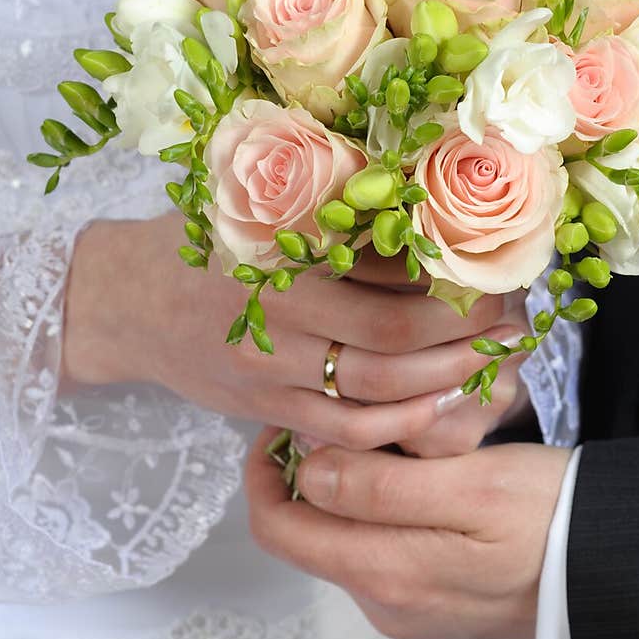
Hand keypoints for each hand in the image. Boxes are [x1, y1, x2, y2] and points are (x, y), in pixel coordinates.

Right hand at [61, 212, 523, 449]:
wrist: (124, 301)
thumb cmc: (200, 241)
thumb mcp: (256, 208)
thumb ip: (329, 209)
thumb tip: (426, 207)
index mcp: (281, 262)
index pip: (389, 287)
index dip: (457, 289)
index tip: (503, 277)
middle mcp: (278, 323)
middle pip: (394, 344)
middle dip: (466, 337)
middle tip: (514, 323)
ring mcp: (272, 375)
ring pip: (376, 393)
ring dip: (444, 382)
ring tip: (492, 362)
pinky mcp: (267, 408)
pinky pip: (342, 431)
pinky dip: (396, 426)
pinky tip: (437, 408)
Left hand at [245, 430, 569, 638]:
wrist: (629, 578)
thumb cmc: (557, 520)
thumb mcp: (472, 487)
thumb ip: (380, 489)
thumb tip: (304, 474)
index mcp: (384, 574)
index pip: (280, 526)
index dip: (267, 469)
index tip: (287, 418)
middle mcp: (384, 604)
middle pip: (307, 534)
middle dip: (305, 473)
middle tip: (339, 414)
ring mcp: (408, 609)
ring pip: (343, 540)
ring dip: (346, 489)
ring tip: (386, 436)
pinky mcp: (435, 605)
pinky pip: (381, 552)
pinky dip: (379, 511)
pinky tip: (417, 475)